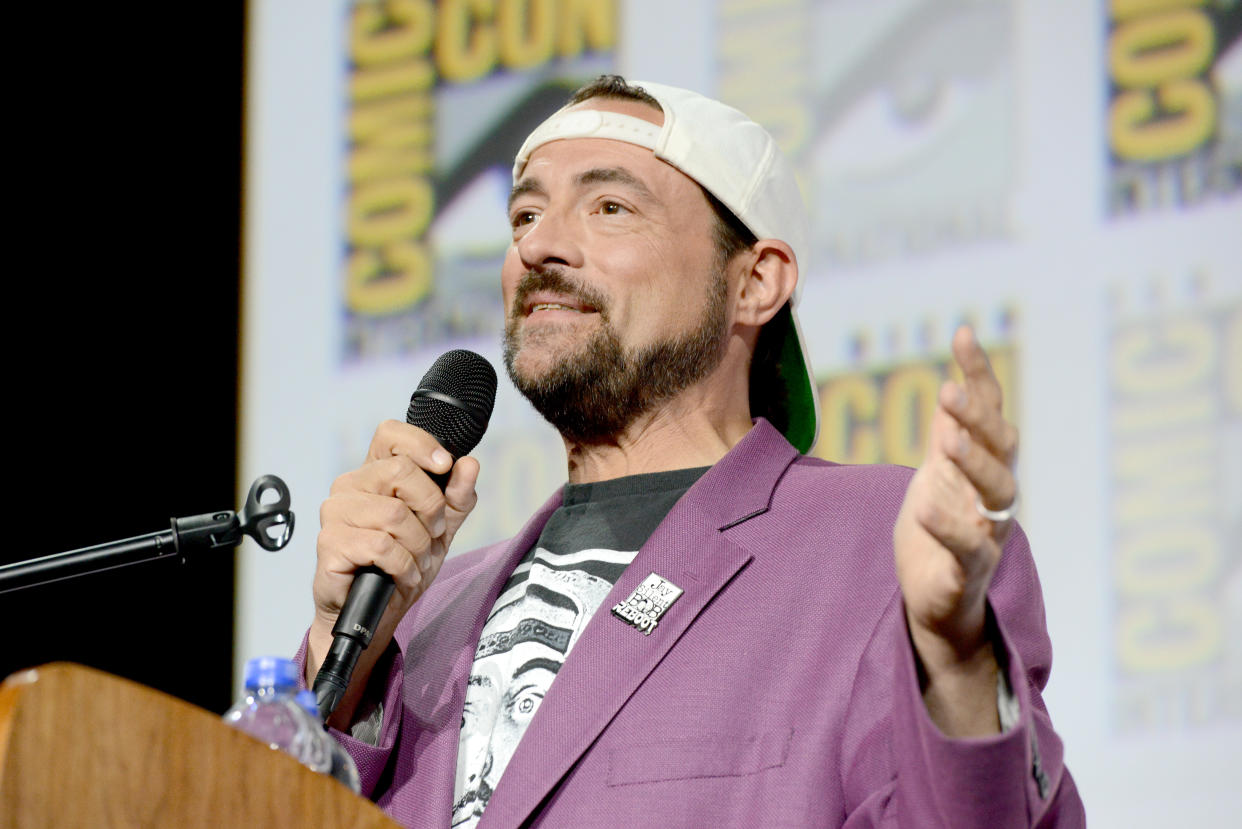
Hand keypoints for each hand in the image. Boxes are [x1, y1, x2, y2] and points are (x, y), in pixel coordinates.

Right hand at [306, 419, 479, 718]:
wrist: (377, 611)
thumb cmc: (403, 563)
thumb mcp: (442, 528)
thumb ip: (457, 496)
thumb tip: (469, 464)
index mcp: (375, 472)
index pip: (391, 434)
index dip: (421, 444)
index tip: (445, 465)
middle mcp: (350, 485)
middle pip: (401, 471)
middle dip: (431, 507)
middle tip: (434, 534)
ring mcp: (336, 512)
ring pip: (394, 514)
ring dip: (419, 545)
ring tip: (417, 561)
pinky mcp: (331, 543)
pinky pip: (382, 546)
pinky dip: (404, 566)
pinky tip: (404, 576)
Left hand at [893, 326, 1017, 733]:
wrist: (936, 604)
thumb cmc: (938, 534)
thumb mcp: (939, 475)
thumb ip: (950, 435)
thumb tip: (955, 382)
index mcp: (983, 469)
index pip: (991, 412)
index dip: (980, 374)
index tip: (962, 334)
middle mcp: (993, 498)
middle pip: (1002, 449)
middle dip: (978, 418)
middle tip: (947, 391)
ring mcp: (987, 534)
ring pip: (997, 495)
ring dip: (973, 463)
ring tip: (945, 440)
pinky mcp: (968, 572)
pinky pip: (967, 548)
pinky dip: (948, 526)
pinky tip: (923, 505)